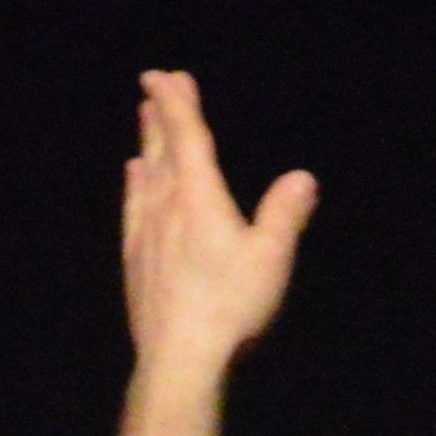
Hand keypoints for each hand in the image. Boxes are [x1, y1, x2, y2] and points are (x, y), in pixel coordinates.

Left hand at [120, 70, 315, 383]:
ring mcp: (144, 235)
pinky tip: (133, 180)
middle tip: (155, 88)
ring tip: (144, 124)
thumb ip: (285, 213)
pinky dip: (134, 185)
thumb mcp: (271, 258)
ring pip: (143, 177)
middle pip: (161, 151)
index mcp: (199, 198)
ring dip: (146, 145)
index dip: (176, 104)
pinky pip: (132, 208)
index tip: (165, 76)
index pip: (186, 138)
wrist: (178, 360)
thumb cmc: (230, 307)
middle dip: (161, 117)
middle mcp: (165, 207)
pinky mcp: (134, 262)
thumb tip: (302, 177)